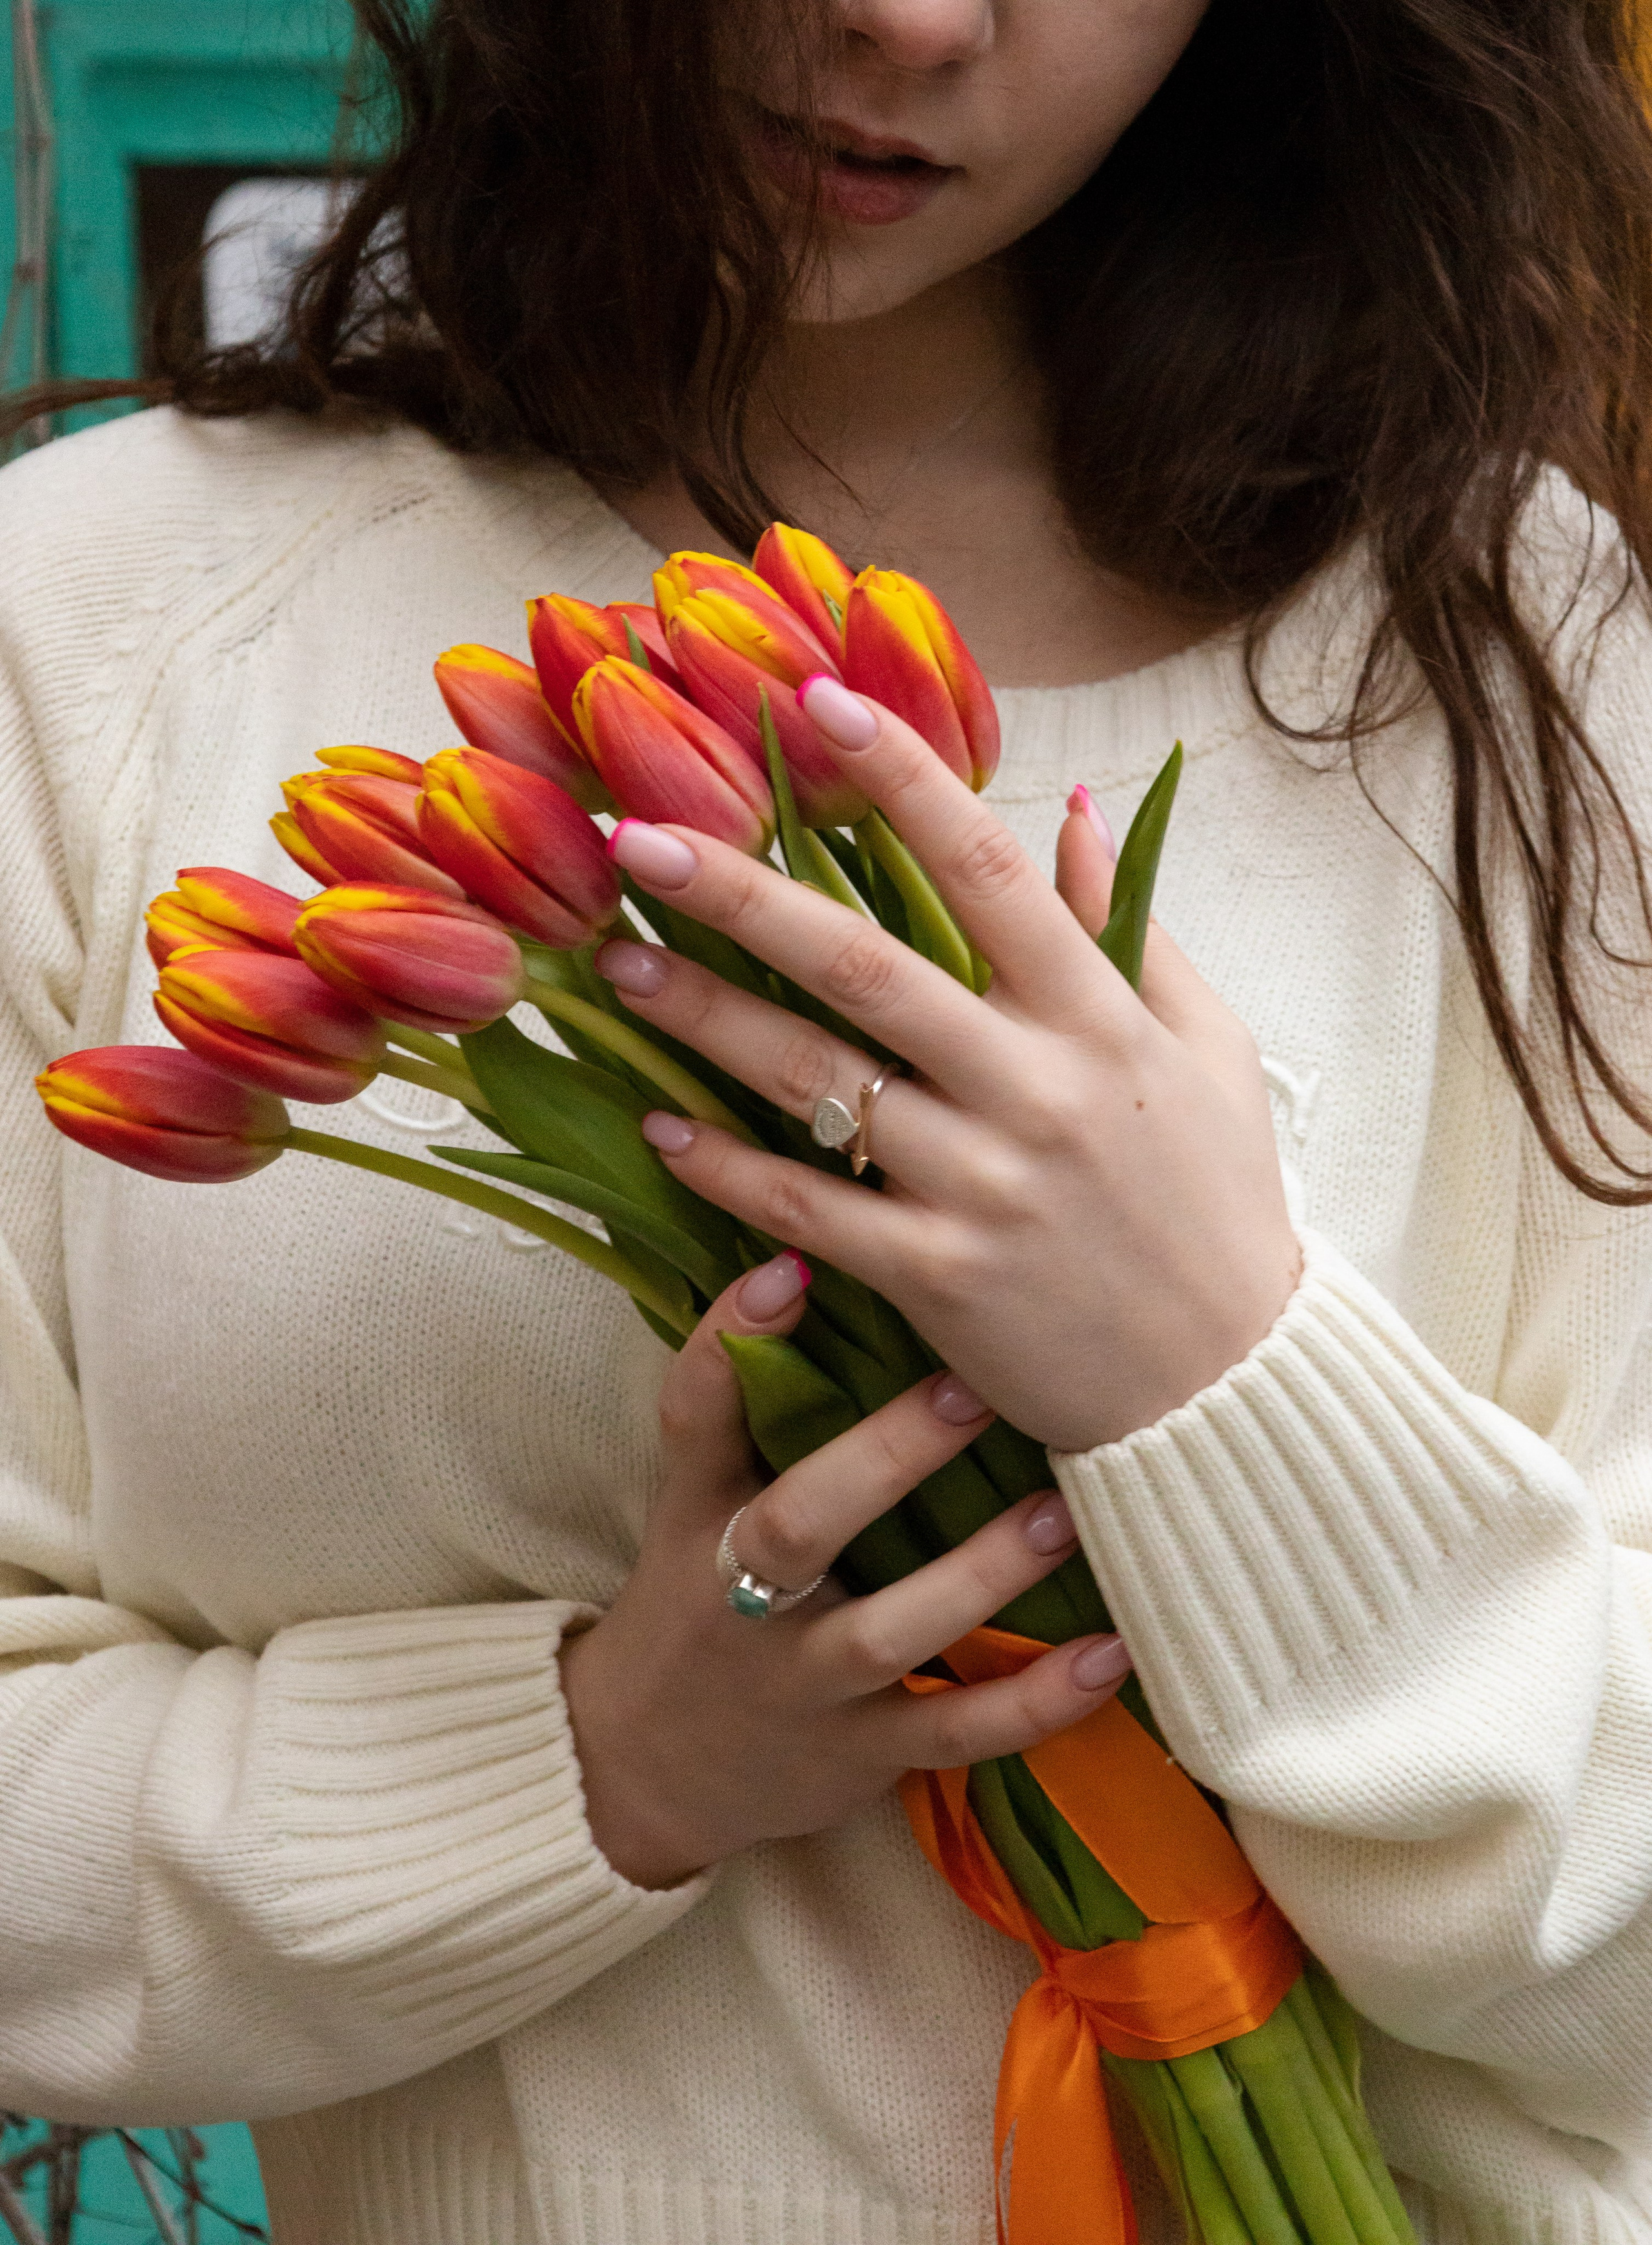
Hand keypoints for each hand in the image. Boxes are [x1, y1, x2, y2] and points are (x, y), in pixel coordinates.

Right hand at [559, 1258, 1131, 1888]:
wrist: (642, 1768)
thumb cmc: (696, 1596)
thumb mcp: (697, 1501)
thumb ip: (754, 1402)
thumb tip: (825, 1258)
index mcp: (697, 1515)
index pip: (695, 1417)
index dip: (731, 1342)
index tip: (791, 1267)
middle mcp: (737, 1598)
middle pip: (798, 1523)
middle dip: (887, 1456)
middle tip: (976, 1386)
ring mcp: (803, 1683)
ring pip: (890, 1631)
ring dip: (983, 1574)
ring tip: (1063, 1512)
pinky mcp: (860, 1753)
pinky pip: (955, 1732)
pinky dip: (1037, 1701)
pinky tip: (1112, 1654)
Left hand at [598, 686, 1301, 1453]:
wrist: (1231, 1388)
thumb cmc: (1218, 1206)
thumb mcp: (1206, 1051)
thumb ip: (1130, 929)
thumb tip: (1066, 808)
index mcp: (1100, 1020)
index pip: (989, 871)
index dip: (903, 780)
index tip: (820, 701)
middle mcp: (1036, 1090)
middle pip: (869, 968)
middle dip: (746, 895)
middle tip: (640, 837)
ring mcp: (982, 1187)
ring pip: (819, 1085)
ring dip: (706, 1019)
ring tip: (616, 966)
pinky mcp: (940, 1280)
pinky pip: (811, 1212)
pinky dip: (729, 1170)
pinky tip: (658, 1127)